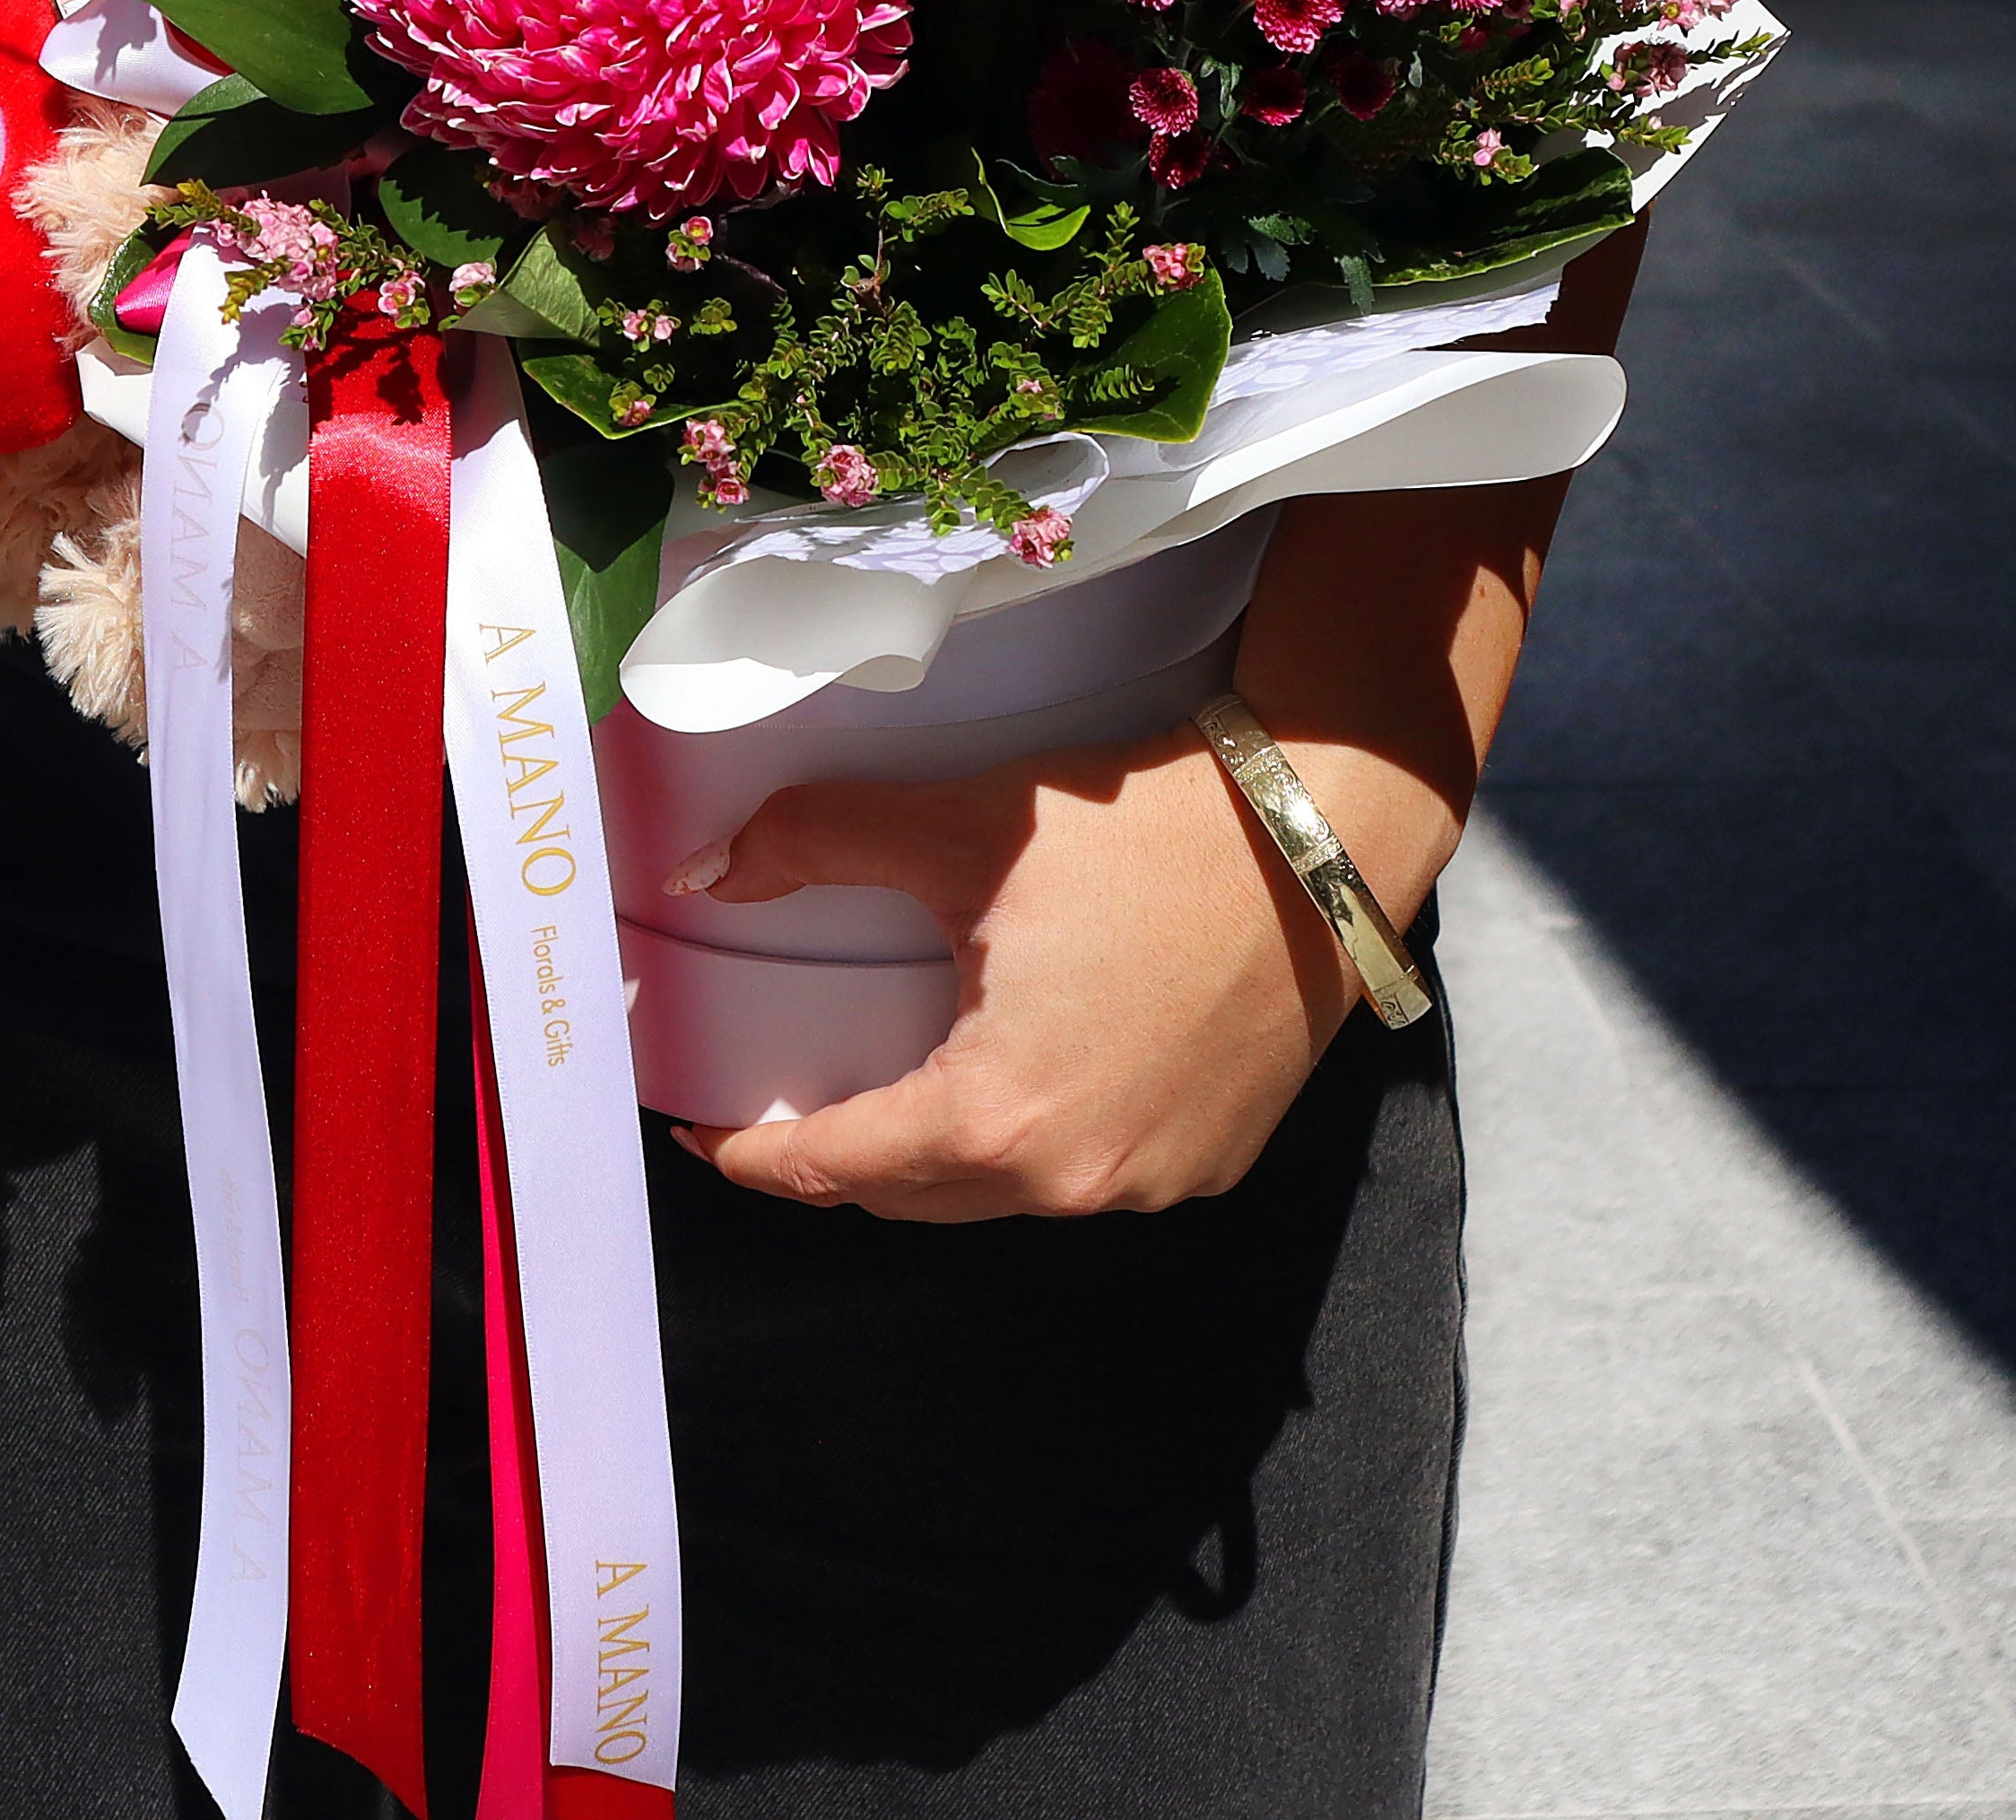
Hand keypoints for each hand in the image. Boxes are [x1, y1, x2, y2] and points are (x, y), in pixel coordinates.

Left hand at [678, 223, 1647, 1225]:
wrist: (1319, 834)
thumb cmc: (1138, 830)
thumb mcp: (961, 822)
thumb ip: (813, 841)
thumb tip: (700, 871)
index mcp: (998, 1122)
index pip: (831, 1168)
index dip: (747, 1151)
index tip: (696, 1128)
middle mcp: (1075, 1186)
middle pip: (910, 1195)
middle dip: (834, 1158)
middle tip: (780, 1106)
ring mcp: (1154, 1186)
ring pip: (999, 1194)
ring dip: (936, 1152)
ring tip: (887, 1088)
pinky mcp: (1210, 1162)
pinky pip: (1084, 1176)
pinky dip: (1030, 1142)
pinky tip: (1012, 1077)